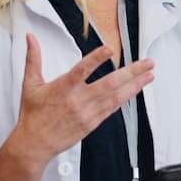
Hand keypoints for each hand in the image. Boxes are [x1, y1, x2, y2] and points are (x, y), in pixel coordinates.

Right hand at [13, 34, 154, 161]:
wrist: (35, 144)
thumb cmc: (32, 114)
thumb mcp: (30, 84)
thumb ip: (33, 59)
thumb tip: (30, 37)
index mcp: (62, 88)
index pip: (81, 70)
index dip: (96, 59)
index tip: (110, 49)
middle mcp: (78, 100)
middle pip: (109, 84)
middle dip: (131, 72)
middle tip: (148, 62)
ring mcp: (87, 113)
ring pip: (116, 97)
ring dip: (135, 85)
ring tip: (150, 75)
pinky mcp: (92, 123)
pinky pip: (112, 108)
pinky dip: (125, 98)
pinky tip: (136, 89)